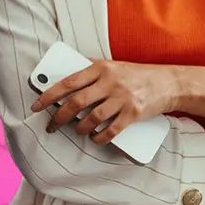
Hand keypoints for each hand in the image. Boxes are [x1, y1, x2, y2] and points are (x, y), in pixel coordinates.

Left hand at [31, 60, 178, 144]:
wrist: (168, 82)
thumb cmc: (135, 75)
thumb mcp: (112, 66)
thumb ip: (91, 72)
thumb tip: (64, 81)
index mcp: (100, 68)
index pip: (68, 82)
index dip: (49, 95)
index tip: (36, 106)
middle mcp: (110, 82)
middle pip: (76, 102)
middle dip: (59, 117)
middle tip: (51, 126)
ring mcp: (122, 98)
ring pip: (92, 118)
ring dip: (80, 128)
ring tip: (76, 131)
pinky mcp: (134, 113)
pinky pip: (111, 130)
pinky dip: (99, 137)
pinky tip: (94, 138)